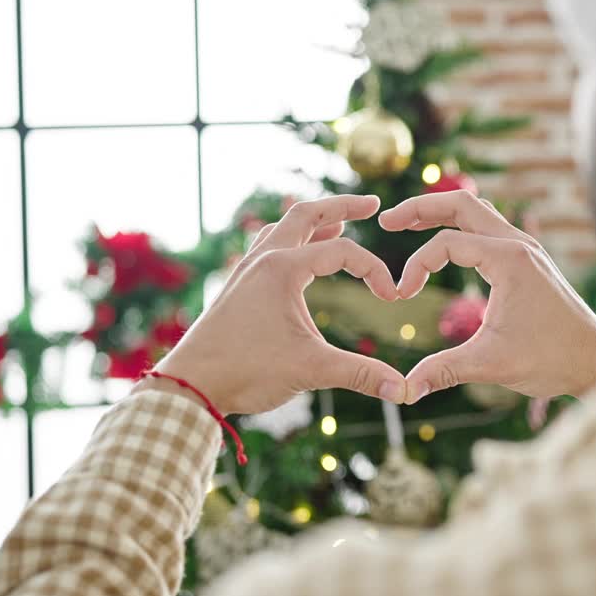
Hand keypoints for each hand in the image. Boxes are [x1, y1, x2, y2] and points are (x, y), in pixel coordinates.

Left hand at [149, 195, 405, 413]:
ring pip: (281, 228)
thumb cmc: (246, 371)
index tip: (391, 298)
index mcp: (283, 269)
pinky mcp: (236, 286)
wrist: (191, 384)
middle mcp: (263, 259)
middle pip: (306, 214)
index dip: (374, 271)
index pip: (343, 252)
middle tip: (372, 204)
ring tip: (335, 224)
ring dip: (311, 222)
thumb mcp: (312, 370)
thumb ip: (361, 374)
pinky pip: (265, 248)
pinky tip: (295, 259)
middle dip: (342, 207)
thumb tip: (404, 391)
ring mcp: (246, 270)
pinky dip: (288, 241)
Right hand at [380, 191, 595, 403]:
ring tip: (407, 222)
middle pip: (461, 204)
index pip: (445, 244)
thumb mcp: (491, 364)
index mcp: (509, 260)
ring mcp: (527, 249)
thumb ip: (444, 370)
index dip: (416, 267)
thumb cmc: (552, 360)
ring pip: (478, 211)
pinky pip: (491, 228)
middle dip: (420, 209)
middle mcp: (519, 244)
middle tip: (385, 221)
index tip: (400, 297)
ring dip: (442, 213)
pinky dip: (463, 227)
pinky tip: (446, 244)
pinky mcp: (530, 261)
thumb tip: (403, 391)